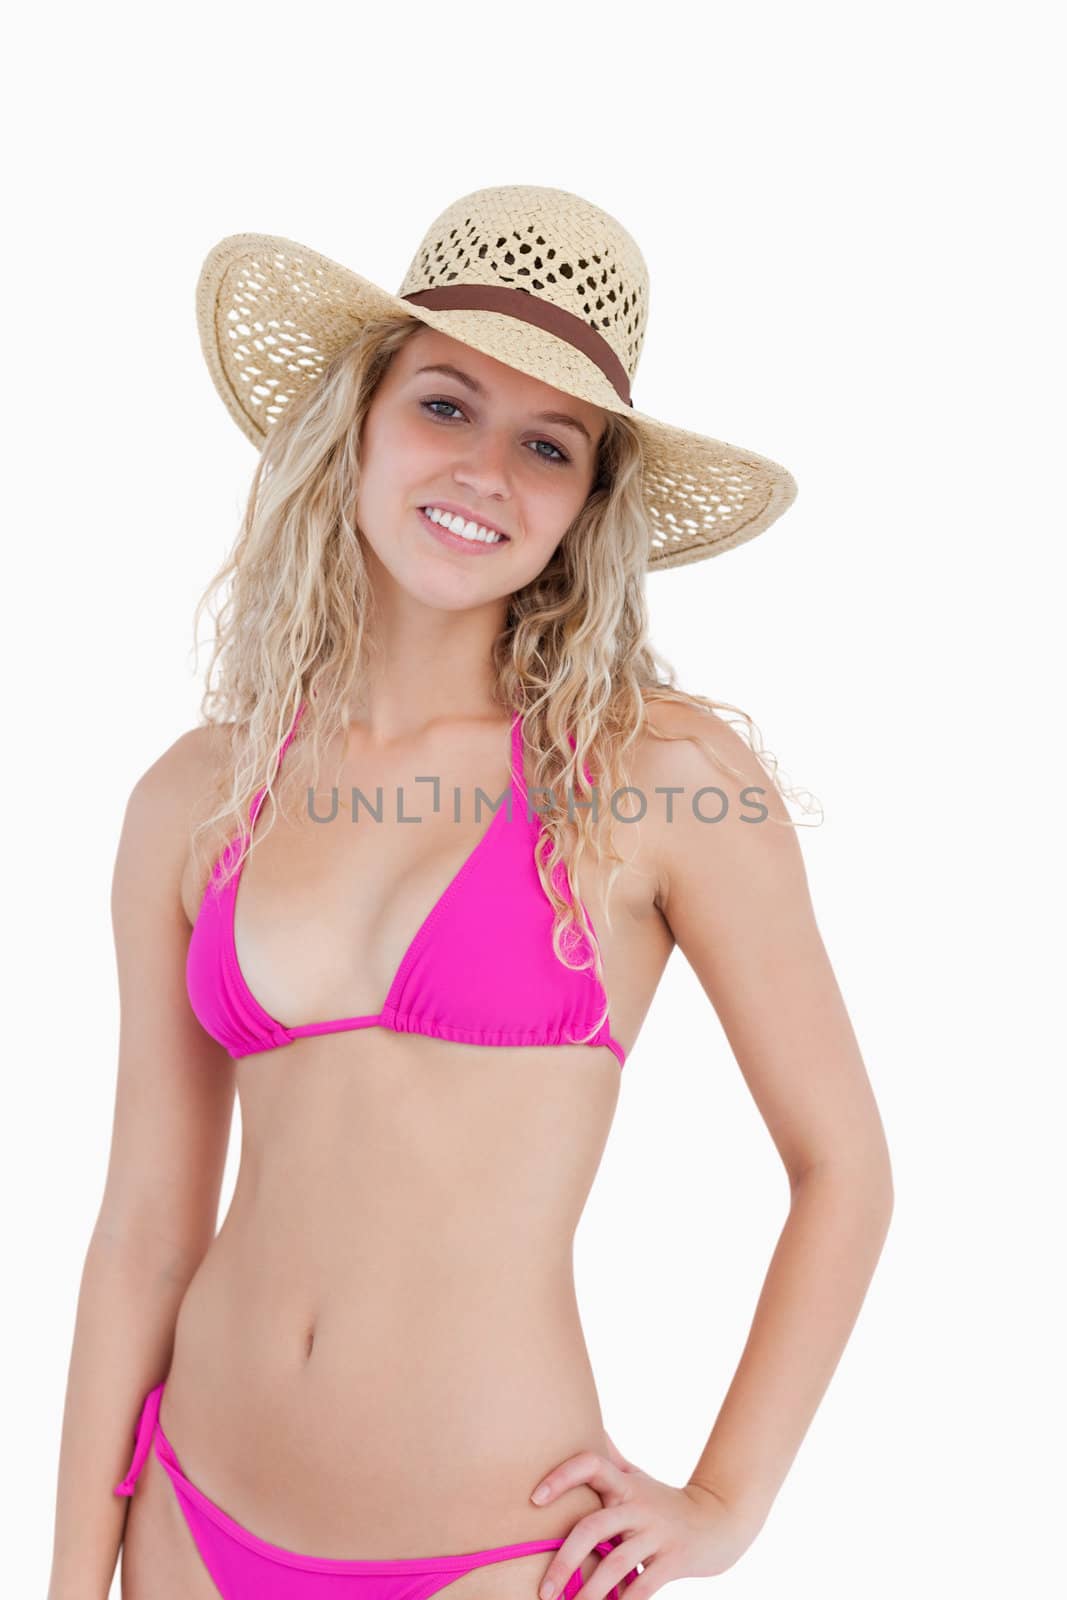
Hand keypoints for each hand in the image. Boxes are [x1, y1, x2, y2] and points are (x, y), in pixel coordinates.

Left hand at [528, 1441, 758, 1599]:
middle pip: (593, 1527)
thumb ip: (609, 1458)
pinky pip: (644, 1586)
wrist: (718, 1522)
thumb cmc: (664, 1501)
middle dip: (565, 1560)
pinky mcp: (673, 1561)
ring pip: (615, 1563)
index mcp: (625, 1484)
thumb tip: (584, 1426)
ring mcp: (656, 1534)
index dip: (562, 1476)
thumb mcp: (637, 1476)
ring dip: (589, 1592)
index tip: (534, 1498)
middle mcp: (638, 1506)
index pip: (591, 1465)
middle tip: (544, 1589)